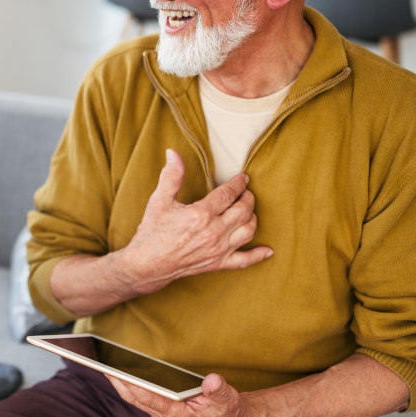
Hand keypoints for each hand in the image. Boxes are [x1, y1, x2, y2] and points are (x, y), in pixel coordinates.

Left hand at [106, 373, 265, 416]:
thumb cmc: (228, 410)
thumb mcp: (229, 399)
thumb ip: (219, 390)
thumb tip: (211, 381)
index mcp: (178, 416)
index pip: (151, 400)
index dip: (134, 387)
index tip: (119, 374)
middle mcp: (166, 416)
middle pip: (135, 398)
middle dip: (117, 383)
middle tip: (100, 364)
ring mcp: (162, 413)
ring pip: (134, 397)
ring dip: (119, 382)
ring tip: (103, 363)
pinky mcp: (162, 407)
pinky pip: (140, 394)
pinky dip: (128, 383)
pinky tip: (119, 369)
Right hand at [117, 149, 272, 294]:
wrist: (147, 264)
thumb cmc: (152, 231)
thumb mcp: (159, 200)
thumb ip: (171, 176)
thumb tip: (173, 152)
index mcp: (201, 214)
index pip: (228, 194)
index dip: (238, 183)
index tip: (243, 178)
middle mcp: (214, 232)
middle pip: (243, 210)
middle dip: (248, 198)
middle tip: (245, 192)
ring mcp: (218, 249)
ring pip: (248, 231)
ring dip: (253, 218)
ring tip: (248, 210)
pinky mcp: (218, 264)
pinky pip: (245, 261)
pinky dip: (258, 255)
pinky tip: (268, 250)